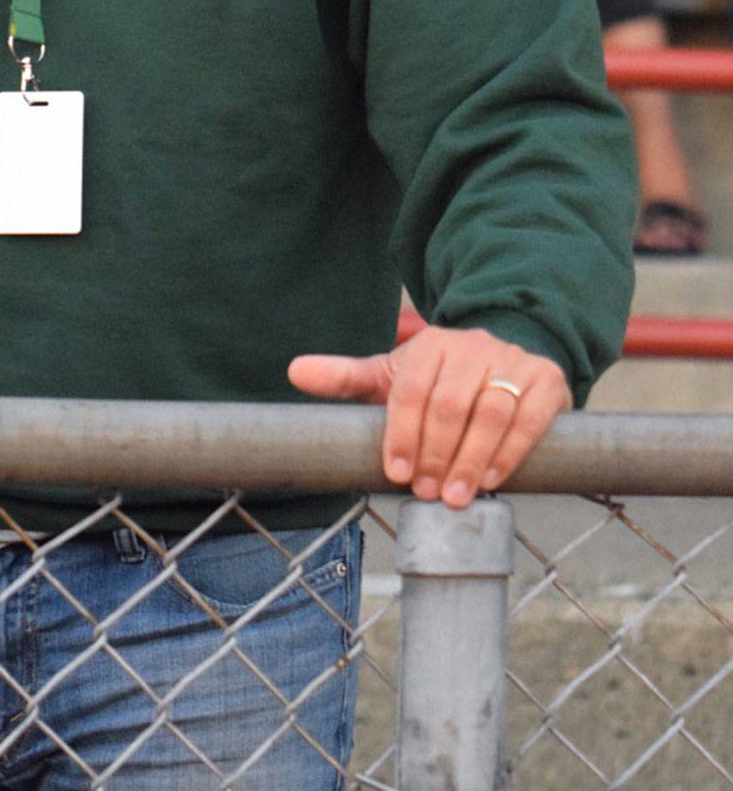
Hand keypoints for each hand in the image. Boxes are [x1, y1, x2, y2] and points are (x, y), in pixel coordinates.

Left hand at [288, 325, 571, 507]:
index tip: (398, 473)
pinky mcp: (546, 380)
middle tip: (427, 492)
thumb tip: (294, 371)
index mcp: (430, 344)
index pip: (410, 389)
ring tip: (456, 496)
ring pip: (492, 411)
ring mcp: (512, 362)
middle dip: (436, 452)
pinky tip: (493, 479)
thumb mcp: (393, 373)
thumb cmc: (440, 377)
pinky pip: (530, 417)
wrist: (504, 359)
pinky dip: (511, 451)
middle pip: (451, 402)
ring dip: (472, 459)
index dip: (402, 433)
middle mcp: (472, 347)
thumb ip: (347, 376)